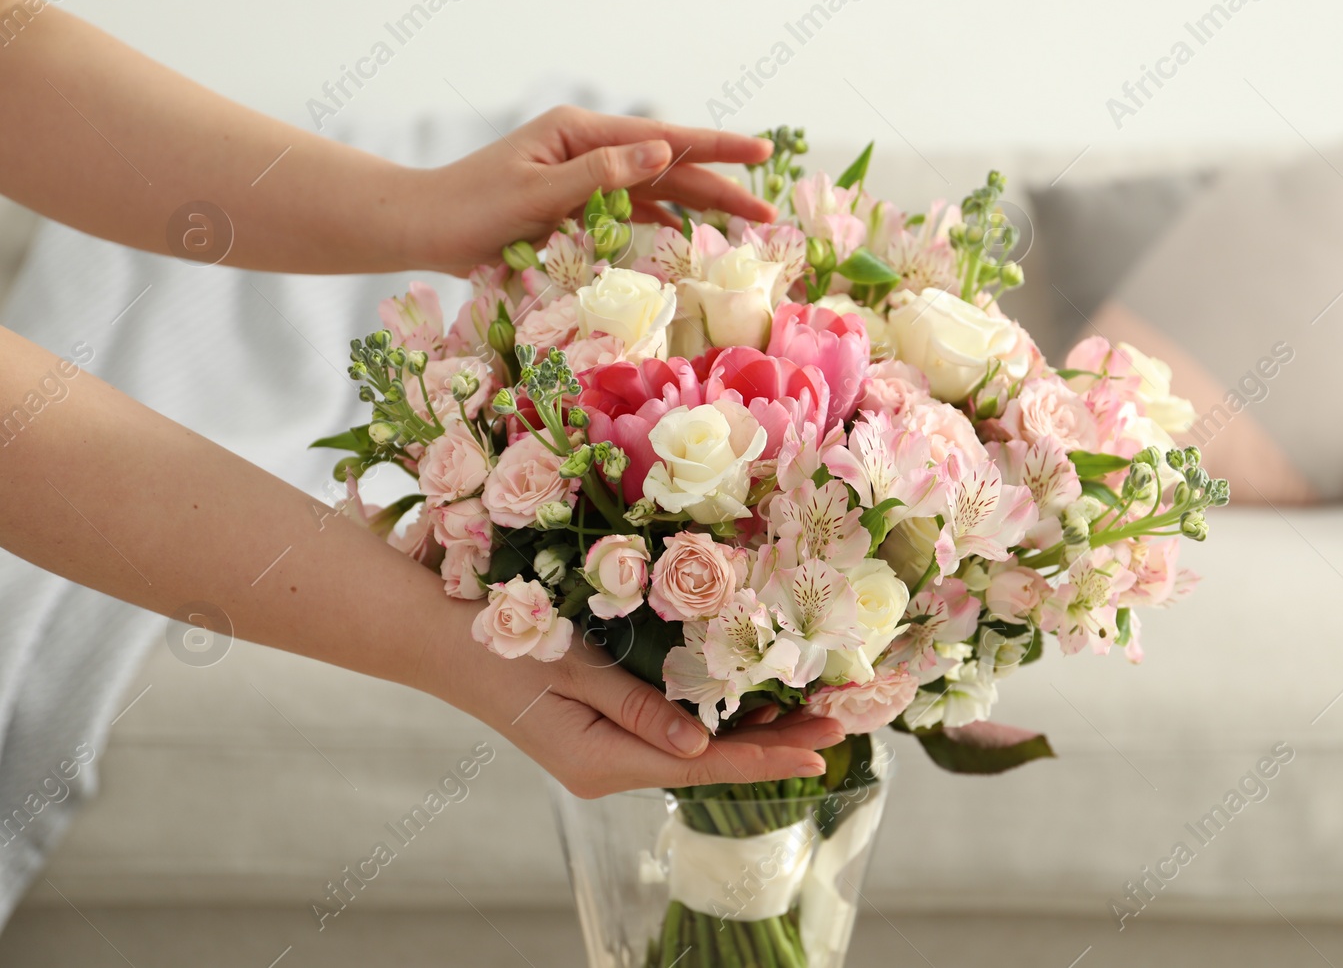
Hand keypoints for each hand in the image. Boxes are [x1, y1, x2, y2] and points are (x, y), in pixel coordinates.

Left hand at [405, 106, 777, 275]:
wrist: (422, 227)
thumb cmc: (471, 211)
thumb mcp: (538, 194)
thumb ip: (603, 174)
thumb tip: (662, 150)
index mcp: (580, 132)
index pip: (663, 140)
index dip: (717, 148)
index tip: (762, 152)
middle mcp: (586, 147)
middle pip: (667, 166)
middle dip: (719, 187)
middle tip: (766, 214)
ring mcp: (580, 174)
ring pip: (653, 189)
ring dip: (695, 207)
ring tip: (740, 227)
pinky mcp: (572, 202)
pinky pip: (628, 210)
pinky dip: (658, 222)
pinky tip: (685, 238)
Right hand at [430, 614, 842, 798]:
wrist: (441, 641)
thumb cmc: (503, 646)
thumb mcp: (574, 672)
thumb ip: (638, 709)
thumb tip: (699, 746)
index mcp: (600, 761)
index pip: (701, 766)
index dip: (765, 757)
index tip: (820, 748)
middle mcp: (606, 767)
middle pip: (707, 763)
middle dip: (774, 746)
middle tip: (837, 727)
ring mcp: (603, 752)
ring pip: (693, 750)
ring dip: (749, 733)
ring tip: (810, 717)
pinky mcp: (599, 731)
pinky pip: (670, 734)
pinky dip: (714, 721)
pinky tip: (749, 707)